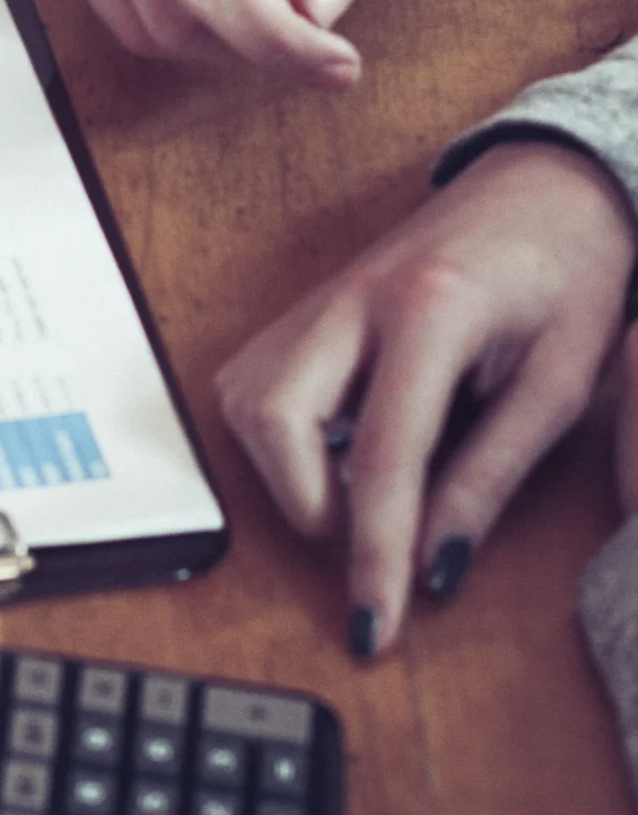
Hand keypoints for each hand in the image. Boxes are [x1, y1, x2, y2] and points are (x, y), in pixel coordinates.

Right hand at [216, 142, 637, 654]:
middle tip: (371, 526)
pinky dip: (283, 438)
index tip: (372, 625)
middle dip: (307, 501)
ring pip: (245, 404)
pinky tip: (341, 444)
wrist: (547, 190)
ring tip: (360, 483)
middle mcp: (355, 299)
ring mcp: (319, 300)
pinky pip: (252, 385)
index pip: (384, 458)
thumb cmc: (570, 275)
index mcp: (433, 310)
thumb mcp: (558, 387)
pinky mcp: (303, 311)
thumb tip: (433, 569)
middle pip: (271, 420)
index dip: (375, 556)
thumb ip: (488, 479)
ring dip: (289, 469)